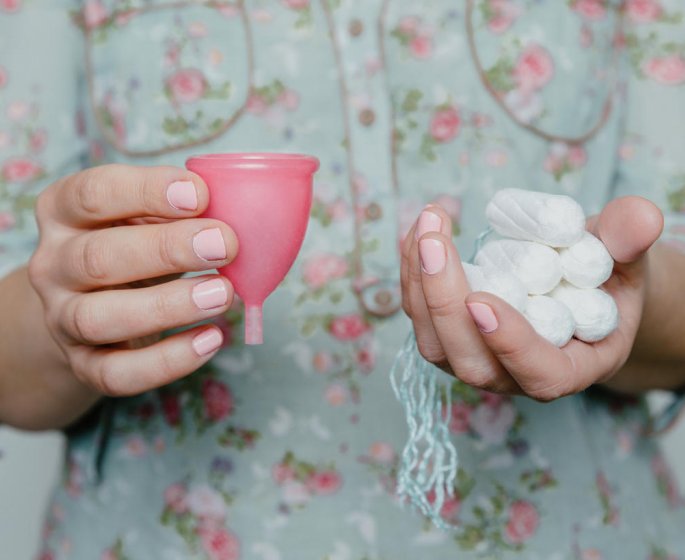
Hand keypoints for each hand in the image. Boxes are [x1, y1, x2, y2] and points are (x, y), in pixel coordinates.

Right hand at [28, 164, 237, 396]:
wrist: (94, 306)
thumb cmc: (135, 246)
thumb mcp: (147, 217)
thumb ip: (178, 211)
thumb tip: (239, 212)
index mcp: (63, 212)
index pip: (91, 193)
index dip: (145, 191)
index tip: (199, 194)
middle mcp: (52, 264)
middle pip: (97, 258)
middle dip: (165, 249)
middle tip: (225, 244)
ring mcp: (61, 319)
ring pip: (98, 318)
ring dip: (166, 306)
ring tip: (223, 294)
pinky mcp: (83, 364)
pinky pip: (116, 374)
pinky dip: (166, 361)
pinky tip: (210, 340)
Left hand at [400, 196, 663, 399]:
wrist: (577, 290)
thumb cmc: (606, 280)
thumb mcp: (627, 261)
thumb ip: (629, 243)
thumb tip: (641, 218)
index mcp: (572, 367)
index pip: (540, 375)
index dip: (510, 344)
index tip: (482, 301)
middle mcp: (516, 375)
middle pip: (470, 361)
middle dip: (445, 300)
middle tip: (436, 240)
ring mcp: (477, 359)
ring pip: (434, 342)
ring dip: (419, 283)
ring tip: (426, 225)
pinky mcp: (450, 337)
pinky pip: (421, 315)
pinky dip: (412, 272)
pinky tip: (418, 232)